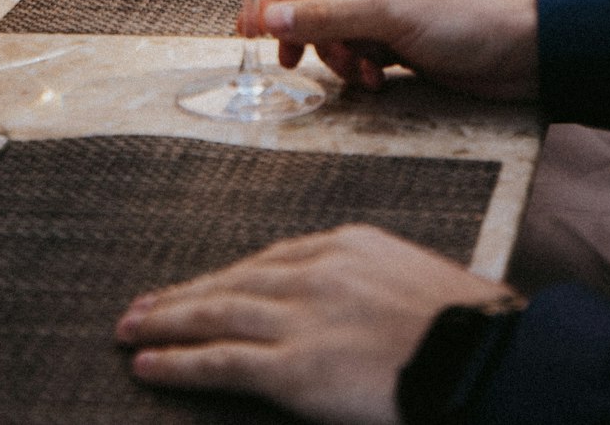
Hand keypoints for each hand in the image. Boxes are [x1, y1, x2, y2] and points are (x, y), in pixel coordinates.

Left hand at [117, 224, 516, 424]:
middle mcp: (316, 271)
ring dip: (167, 321)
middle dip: (184, 294)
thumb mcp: (415, 283)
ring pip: (216, 313)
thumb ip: (371, 286)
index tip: (201, 286)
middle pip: (235, 280)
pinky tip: (148, 364)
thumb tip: (354, 310)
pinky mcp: (294, 366)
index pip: (273, 259)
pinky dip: (179, 362)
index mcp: (348, 244)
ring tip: (130, 328)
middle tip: (142, 305)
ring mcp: (302, 316)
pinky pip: (222, 361)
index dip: (229, 276)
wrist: (480, 357)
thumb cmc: (463, 328)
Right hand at [256, 0, 538, 99]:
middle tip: (288, 62)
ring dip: (340, 56)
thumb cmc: (469, 17)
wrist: (528, 53)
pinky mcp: (403, 36)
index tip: (249, 28)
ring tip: (362, 74)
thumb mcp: (390, 16)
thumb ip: (327, 18)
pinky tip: (378, 80)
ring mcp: (392, 3)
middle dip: (308, 32)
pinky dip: (361, 67)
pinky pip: (360, 49)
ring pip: (337, 29)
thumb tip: (270, 19)